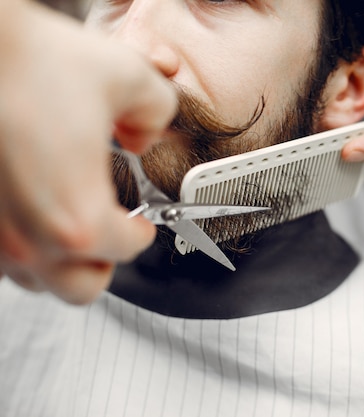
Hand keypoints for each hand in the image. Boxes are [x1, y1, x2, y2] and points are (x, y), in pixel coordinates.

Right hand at [0, 2, 176, 303]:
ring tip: (69, 221)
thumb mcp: (126, 78)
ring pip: (35, 277)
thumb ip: (157, 113)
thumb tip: (147, 134)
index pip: (128, 248)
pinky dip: (22, 241)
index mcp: (78, 217)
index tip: (143, 224)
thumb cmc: (30, 63)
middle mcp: (28, 238)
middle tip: (110, 234)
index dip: (144, 232)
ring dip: (60, 258)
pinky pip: (1, 256)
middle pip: (82, 287)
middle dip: (103, 262)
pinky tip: (30, 208)